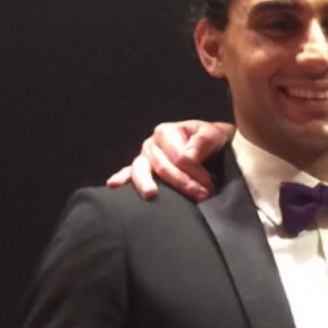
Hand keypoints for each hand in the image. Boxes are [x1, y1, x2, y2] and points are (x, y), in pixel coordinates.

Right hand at [106, 120, 231, 199]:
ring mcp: (143, 158)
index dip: (194, 173)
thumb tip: (188, 157)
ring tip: (151, 194)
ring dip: (146, 183)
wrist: (211, 146)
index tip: (209, 187)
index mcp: (165, 132)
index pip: (178, 157)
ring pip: (141, 170)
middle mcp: (151, 144)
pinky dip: (121, 179)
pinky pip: (128, 174)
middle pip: (162, 167)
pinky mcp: (141, 170)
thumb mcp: (213, 134)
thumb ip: (203, 142)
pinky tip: (113, 185)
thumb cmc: (211, 140)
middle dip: (183, 183)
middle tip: (202, 196)